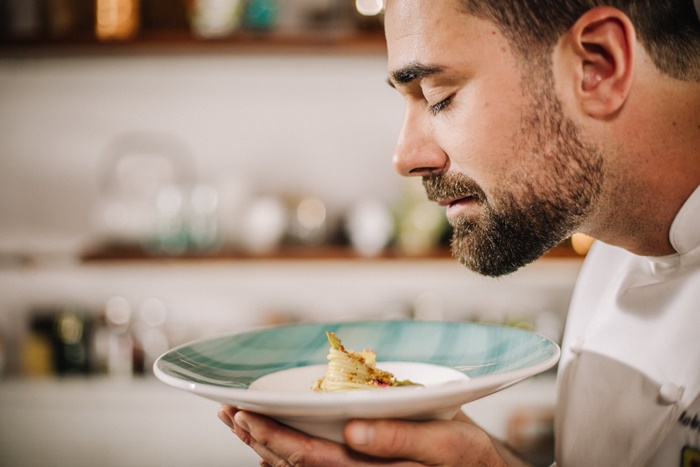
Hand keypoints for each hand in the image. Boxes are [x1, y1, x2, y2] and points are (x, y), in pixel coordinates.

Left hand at [218, 405, 524, 465]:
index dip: (273, 437)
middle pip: (294, 465)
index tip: (243, 413)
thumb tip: (352, 429)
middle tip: (226, 411)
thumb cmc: (469, 458)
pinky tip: (271, 440)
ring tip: (237, 420)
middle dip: (258, 438)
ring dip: (264, 446)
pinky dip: (287, 454)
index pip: (310, 459)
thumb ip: (401, 439)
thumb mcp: (448, 443)